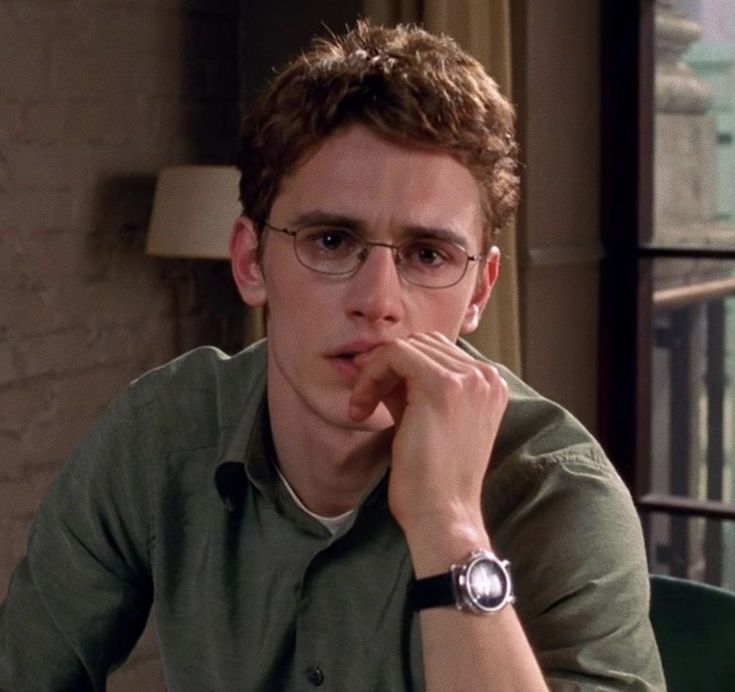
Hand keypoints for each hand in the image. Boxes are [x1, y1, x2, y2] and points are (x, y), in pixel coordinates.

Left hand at [348, 333, 507, 550]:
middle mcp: (487, 376)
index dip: (398, 368)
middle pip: (421, 344)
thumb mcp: (425, 419)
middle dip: (385, 367)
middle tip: (364, 401)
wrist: (442, 515)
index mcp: (490, 384)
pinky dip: (371, 376)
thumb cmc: (432, 477)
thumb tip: (375, 357)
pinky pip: (394, 354)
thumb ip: (410, 386)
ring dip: (374, 373)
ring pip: (405, 347)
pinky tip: (361, 408)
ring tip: (362, 408)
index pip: (436, 351)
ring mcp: (469, 379)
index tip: (372, 394)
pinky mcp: (443, 385)